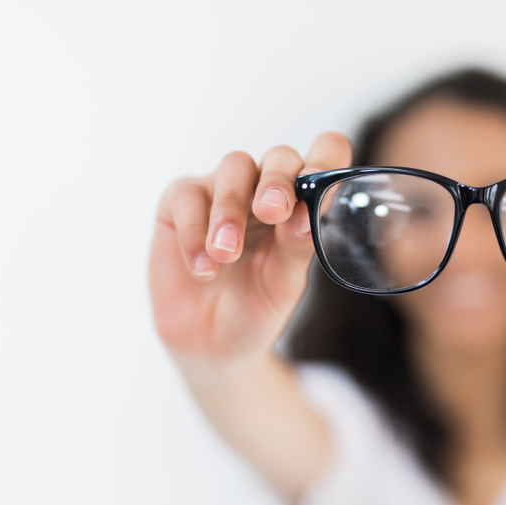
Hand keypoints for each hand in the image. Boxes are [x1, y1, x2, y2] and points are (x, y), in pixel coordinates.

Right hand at [149, 132, 351, 367]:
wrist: (213, 345)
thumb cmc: (257, 308)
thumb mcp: (284, 284)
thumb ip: (297, 247)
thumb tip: (306, 213)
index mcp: (303, 204)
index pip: (324, 158)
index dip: (325, 158)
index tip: (319, 181)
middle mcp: (266, 190)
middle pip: (279, 158)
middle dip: (277, 181)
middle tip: (272, 212)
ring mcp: (223, 192)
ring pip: (233, 168)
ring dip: (231, 209)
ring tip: (226, 254)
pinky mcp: (180, 203)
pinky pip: (187, 195)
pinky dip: (194, 231)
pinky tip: (203, 269)